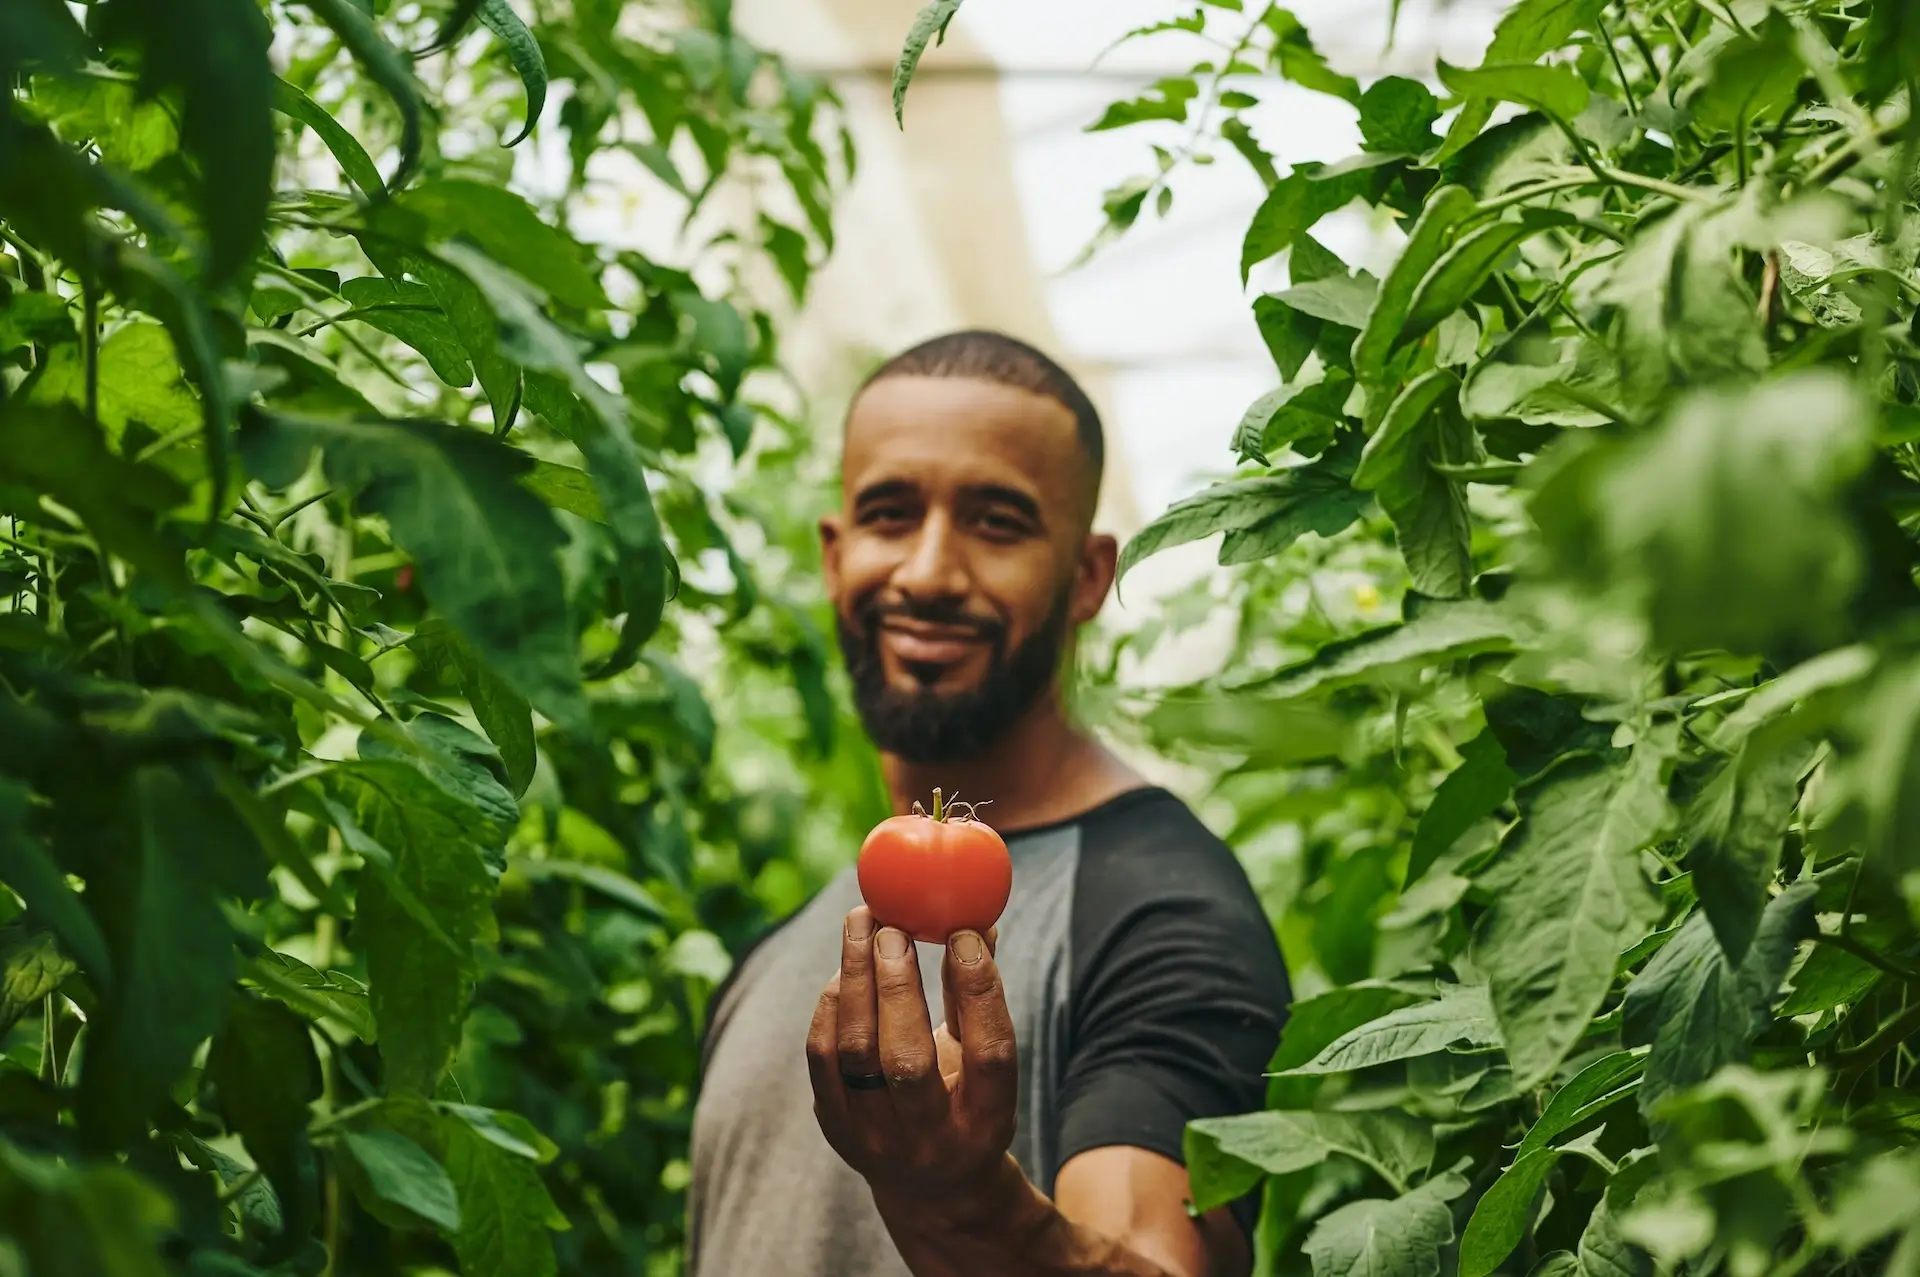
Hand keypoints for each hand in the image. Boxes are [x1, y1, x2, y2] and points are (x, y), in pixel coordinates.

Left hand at [806, 905, 1017, 1206]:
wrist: (931, 1184)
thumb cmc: (965, 1097)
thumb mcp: (985, 1060)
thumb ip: (979, 995)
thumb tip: (977, 918)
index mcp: (988, 1119)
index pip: (989, 1053)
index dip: (977, 989)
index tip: (961, 933)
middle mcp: (933, 1138)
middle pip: (908, 1061)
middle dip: (897, 985)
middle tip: (892, 926)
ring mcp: (878, 1141)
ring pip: (856, 1057)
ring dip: (856, 982)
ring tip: (861, 926)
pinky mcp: (837, 1130)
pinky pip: (823, 1060)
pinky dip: (832, 1007)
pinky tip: (843, 970)